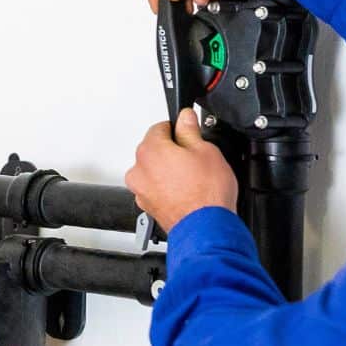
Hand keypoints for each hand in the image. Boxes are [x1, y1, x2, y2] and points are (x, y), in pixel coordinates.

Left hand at [125, 109, 238, 230]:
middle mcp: (139, 170)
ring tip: (192, 179)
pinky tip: (186, 192)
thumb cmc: (206, 193)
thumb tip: (185, 117)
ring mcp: (141, 191)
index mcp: (150, 150)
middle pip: (154, 149)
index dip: (178, 130)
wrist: (206, 228)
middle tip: (195, 160)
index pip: (160, 127)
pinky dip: (166, 188)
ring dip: (168, 171)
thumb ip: (190, 130)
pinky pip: (155, 189)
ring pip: (154, 171)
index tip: (189, 136)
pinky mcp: (147, 206)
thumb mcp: (206, 150)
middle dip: (172, 151)